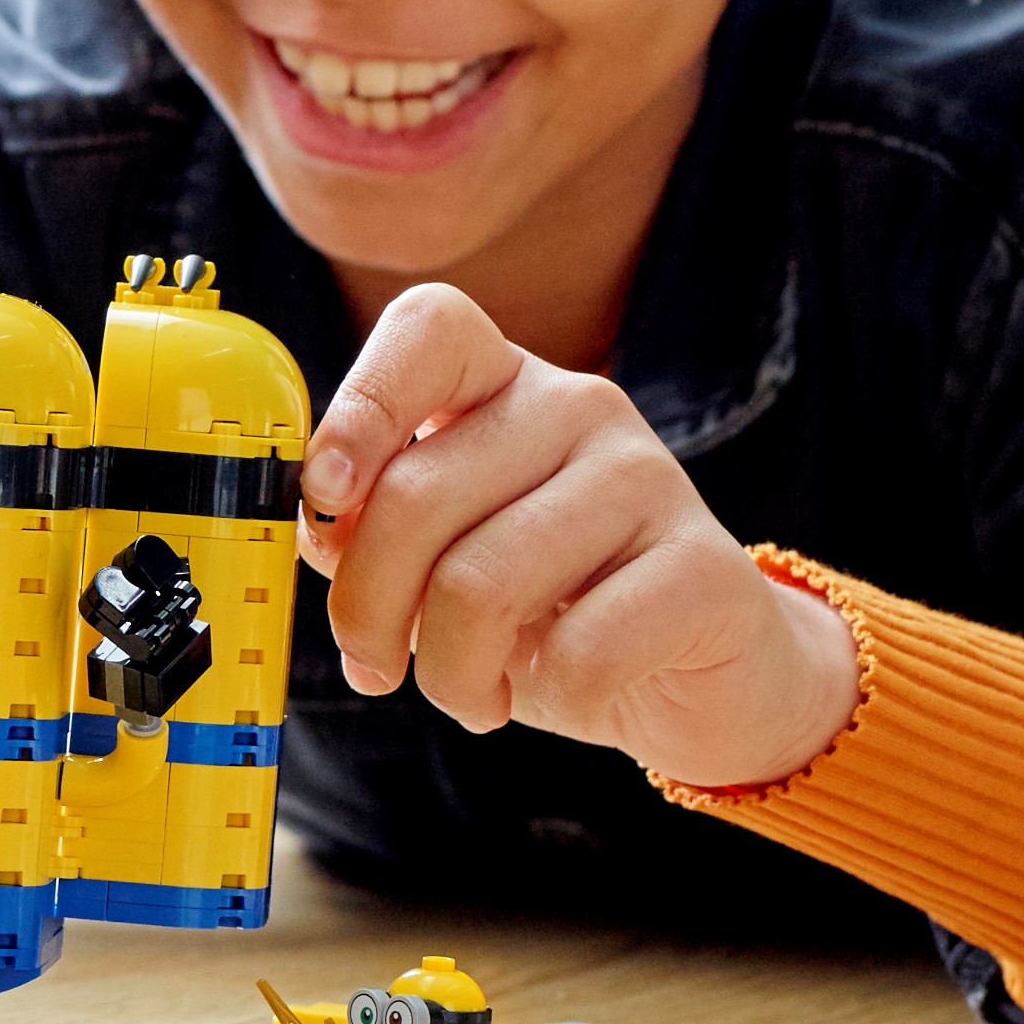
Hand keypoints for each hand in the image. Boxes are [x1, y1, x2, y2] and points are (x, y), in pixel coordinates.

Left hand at [296, 284, 858, 791]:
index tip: (323, 495)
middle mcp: (578, 406)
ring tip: (466, 693)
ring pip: (481, 584)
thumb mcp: (444, 559)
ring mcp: (650, 477)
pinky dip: (540, 694)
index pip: (431, 329)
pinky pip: (578, 650)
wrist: (702, 674)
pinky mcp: (707, 568)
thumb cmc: (554, 607)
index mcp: (503, 384)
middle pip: (418, 493)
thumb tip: (315, 525)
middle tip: (377, 665)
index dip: (361, 405)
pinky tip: (550, 689)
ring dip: (448, 673)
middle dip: (368, 607)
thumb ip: (374, 527)